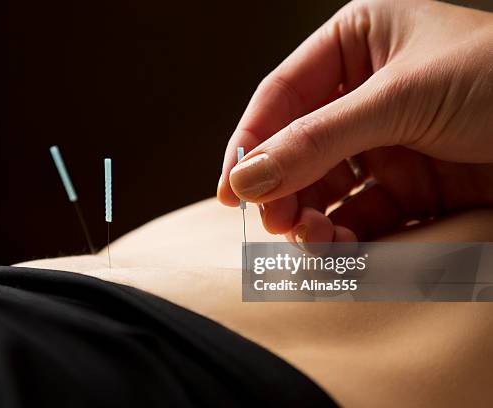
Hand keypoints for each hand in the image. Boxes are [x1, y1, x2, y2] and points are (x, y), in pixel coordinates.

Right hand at [217, 0, 492, 244]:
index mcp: (357, 43)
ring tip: (312, 239)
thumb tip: (245, 178)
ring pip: (324, 186)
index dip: (251, 142)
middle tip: (274, 221)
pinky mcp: (411, 187)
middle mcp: (364, 91)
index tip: (231, 189)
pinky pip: (361, 215)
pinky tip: (343, 249)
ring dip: (310, 217)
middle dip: (281, 185)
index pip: (282, 95)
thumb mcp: (400, 98)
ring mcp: (386, 142)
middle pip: (297, 145)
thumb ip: (317, 139)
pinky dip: (346, 236)